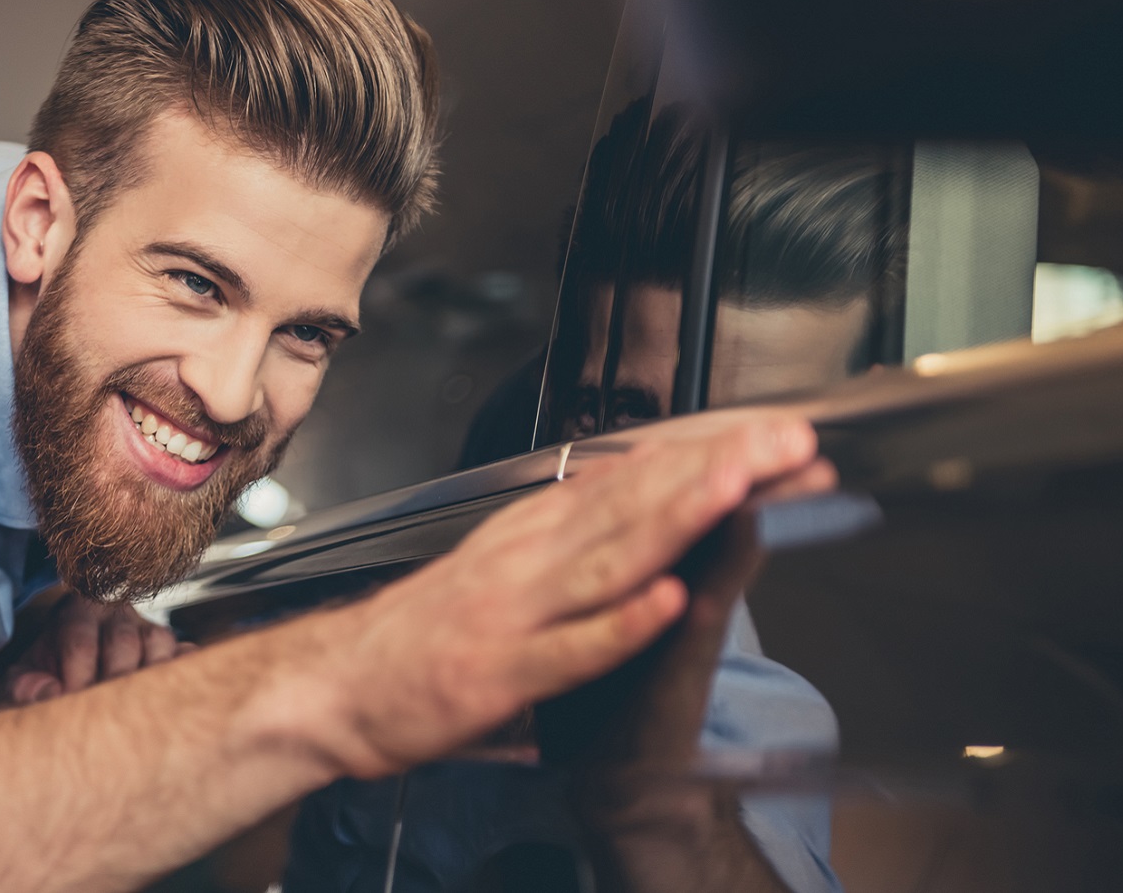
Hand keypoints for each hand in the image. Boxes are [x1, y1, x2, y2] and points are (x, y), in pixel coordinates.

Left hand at [0, 592, 192, 705]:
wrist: (71, 661)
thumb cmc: (48, 671)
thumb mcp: (23, 675)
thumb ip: (23, 686)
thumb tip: (50, 695)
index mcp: (76, 612)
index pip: (79, 640)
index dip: (75, 677)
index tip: (70, 706)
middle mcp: (116, 614)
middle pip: (122, 642)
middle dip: (112, 682)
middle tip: (104, 719)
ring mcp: (149, 628)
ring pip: (159, 644)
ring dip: (149, 678)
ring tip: (136, 712)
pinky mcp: (174, 647)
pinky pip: (187, 655)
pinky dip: (184, 673)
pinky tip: (172, 701)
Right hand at [322, 411, 819, 777]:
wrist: (333, 686)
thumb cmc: (419, 634)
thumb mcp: (499, 565)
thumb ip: (565, 534)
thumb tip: (633, 492)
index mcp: (533, 531)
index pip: (638, 478)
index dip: (712, 455)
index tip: (779, 435)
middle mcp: (528, 558)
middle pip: (637, 504)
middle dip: (718, 469)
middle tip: (789, 441)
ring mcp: (516, 613)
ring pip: (610, 559)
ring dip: (679, 520)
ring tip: (740, 487)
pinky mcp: (502, 672)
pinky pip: (571, 648)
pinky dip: (619, 624)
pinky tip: (664, 601)